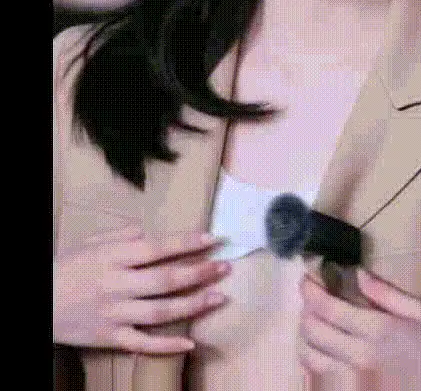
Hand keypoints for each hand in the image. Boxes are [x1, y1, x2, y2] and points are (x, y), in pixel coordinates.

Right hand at [54, 226, 230, 352]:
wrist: (39, 301)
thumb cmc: (66, 267)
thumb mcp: (90, 242)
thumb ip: (121, 235)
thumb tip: (147, 231)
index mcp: (113, 256)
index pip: (157, 248)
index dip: (186, 243)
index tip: (212, 238)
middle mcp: (117, 284)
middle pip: (165, 280)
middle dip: (199, 273)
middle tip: (224, 267)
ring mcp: (114, 313)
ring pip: (160, 311)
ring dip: (193, 305)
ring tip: (218, 297)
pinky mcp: (109, 337)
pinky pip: (142, 343)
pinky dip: (167, 345)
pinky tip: (191, 342)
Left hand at [298, 268, 420, 388]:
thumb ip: (385, 293)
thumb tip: (357, 273)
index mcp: (376, 330)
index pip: (326, 307)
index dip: (309, 291)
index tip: (307, 280)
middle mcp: (359, 357)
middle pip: (312, 331)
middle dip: (305, 310)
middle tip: (311, 299)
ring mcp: (355, 383)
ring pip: (311, 357)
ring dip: (305, 336)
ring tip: (313, 323)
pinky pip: (322, 380)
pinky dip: (315, 362)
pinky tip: (324, 352)